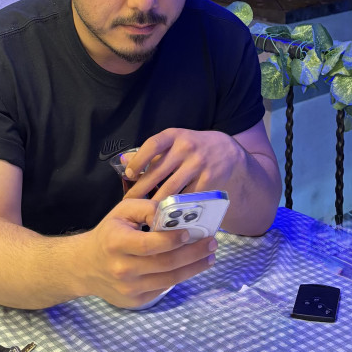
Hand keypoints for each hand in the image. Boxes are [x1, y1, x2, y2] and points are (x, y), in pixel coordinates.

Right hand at [79, 195, 216, 307]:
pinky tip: (192, 266)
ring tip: (209, 257)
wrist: (85, 267)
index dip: (172, 240)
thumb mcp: (122, 212)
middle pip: (165, 263)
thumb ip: (147, 207)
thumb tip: (172, 212)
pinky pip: (162, 289)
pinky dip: (180, 277)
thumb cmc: (109, 234)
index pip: (149, 244)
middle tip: (212, 243)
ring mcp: (128, 289)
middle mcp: (122, 268)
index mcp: (117, 242)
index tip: (191, 232)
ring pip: (168, 280)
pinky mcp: (134, 301)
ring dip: (193, 268)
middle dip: (193, 253)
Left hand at [123, 128, 243, 202]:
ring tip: (143, 213)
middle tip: (128, 202)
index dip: (138, 160)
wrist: (228, 152)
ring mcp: (198, 165)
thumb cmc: (194, 148)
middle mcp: (186, 148)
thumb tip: (123, 161)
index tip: (128, 175)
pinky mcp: (208, 181)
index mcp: (175, 136)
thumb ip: (152, 152)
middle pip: (158, 172)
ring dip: (155, 203)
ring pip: (171, 189)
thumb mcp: (176, 141)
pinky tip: (165, 216)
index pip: (153, 145)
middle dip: (140, 190)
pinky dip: (175, 209)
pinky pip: (187, 198)